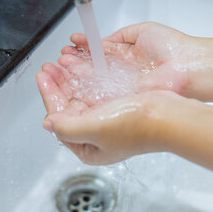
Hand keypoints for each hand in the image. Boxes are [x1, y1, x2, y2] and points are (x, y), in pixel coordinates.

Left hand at [37, 62, 179, 164]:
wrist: (169, 115)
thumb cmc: (137, 126)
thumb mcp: (93, 128)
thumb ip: (66, 127)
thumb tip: (49, 123)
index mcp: (87, 147)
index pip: (58, 119)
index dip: (48, 95)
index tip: (43, 77)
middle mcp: (96, 136)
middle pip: (68, 106)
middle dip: (57, 84)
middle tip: (49, 67)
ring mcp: (107, 122)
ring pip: (80, 97)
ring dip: (70, 79)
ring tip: (61, 64)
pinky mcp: (118, 108)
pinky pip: (95, 91)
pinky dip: (86, 78)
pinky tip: (82, 67)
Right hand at [59, 22, 212, 98]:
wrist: (189, 66)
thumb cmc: (173, 47)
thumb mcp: (143, 30)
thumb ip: (120, 35)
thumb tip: (103, 39)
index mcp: (129, 55)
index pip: (101, 51)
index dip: (85, 47)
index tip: (72, 42)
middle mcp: (125, 72)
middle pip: (94, 67)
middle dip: (75, 61)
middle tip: (60, 57)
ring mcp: (124, 86)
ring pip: (94, 80)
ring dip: (77, 72)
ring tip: (61, 65)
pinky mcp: (126, 97)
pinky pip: (102, 93)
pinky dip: (86, 86)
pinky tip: (74, 78)